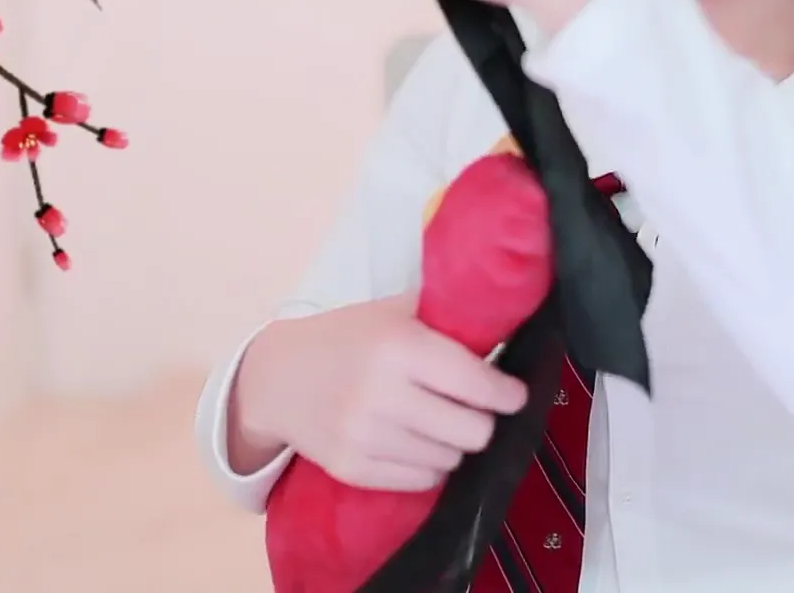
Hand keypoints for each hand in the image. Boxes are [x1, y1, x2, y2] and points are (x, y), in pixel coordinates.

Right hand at [234, 292, 528, 492]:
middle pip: (472, 431)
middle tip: (476, 410)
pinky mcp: (351, 468)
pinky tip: (420, 443)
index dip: (506, 394)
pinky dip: (430, 465)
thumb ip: (444, 320)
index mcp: (399, 347)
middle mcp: (382, 394)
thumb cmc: (348, 337)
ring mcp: (364, 437)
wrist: (278, 377)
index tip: (515, 395)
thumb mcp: (394, 313)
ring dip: (455, 443)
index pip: (475, 383)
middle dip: (483, 421)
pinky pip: (420, 480)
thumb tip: (506, 323)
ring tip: (443, 424)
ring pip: (449, 459)